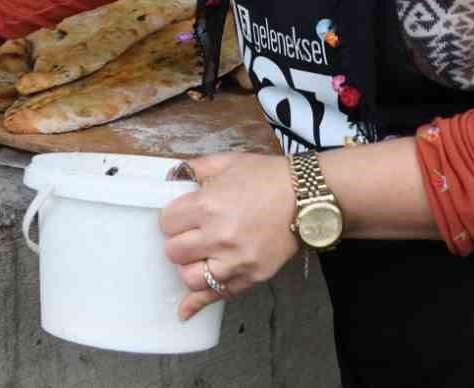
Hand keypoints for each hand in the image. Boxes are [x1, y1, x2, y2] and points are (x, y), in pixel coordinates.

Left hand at [158, 152, 298, 320]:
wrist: (307, 197)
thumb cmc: (266, 177)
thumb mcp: (227, 162)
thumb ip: (193, 169)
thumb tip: (169, 180)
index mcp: (208, 206)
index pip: (167, 223)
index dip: (172, 219)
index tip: (181, 217)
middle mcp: (219, 236)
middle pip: (174, 252)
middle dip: (178, 242)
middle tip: (191, 234)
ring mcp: (236, 260)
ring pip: (190, 278)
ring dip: (190, 267)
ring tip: (199, 256)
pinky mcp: (252, 276)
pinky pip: (217, 295)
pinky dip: (198, 303)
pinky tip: (185, 310)